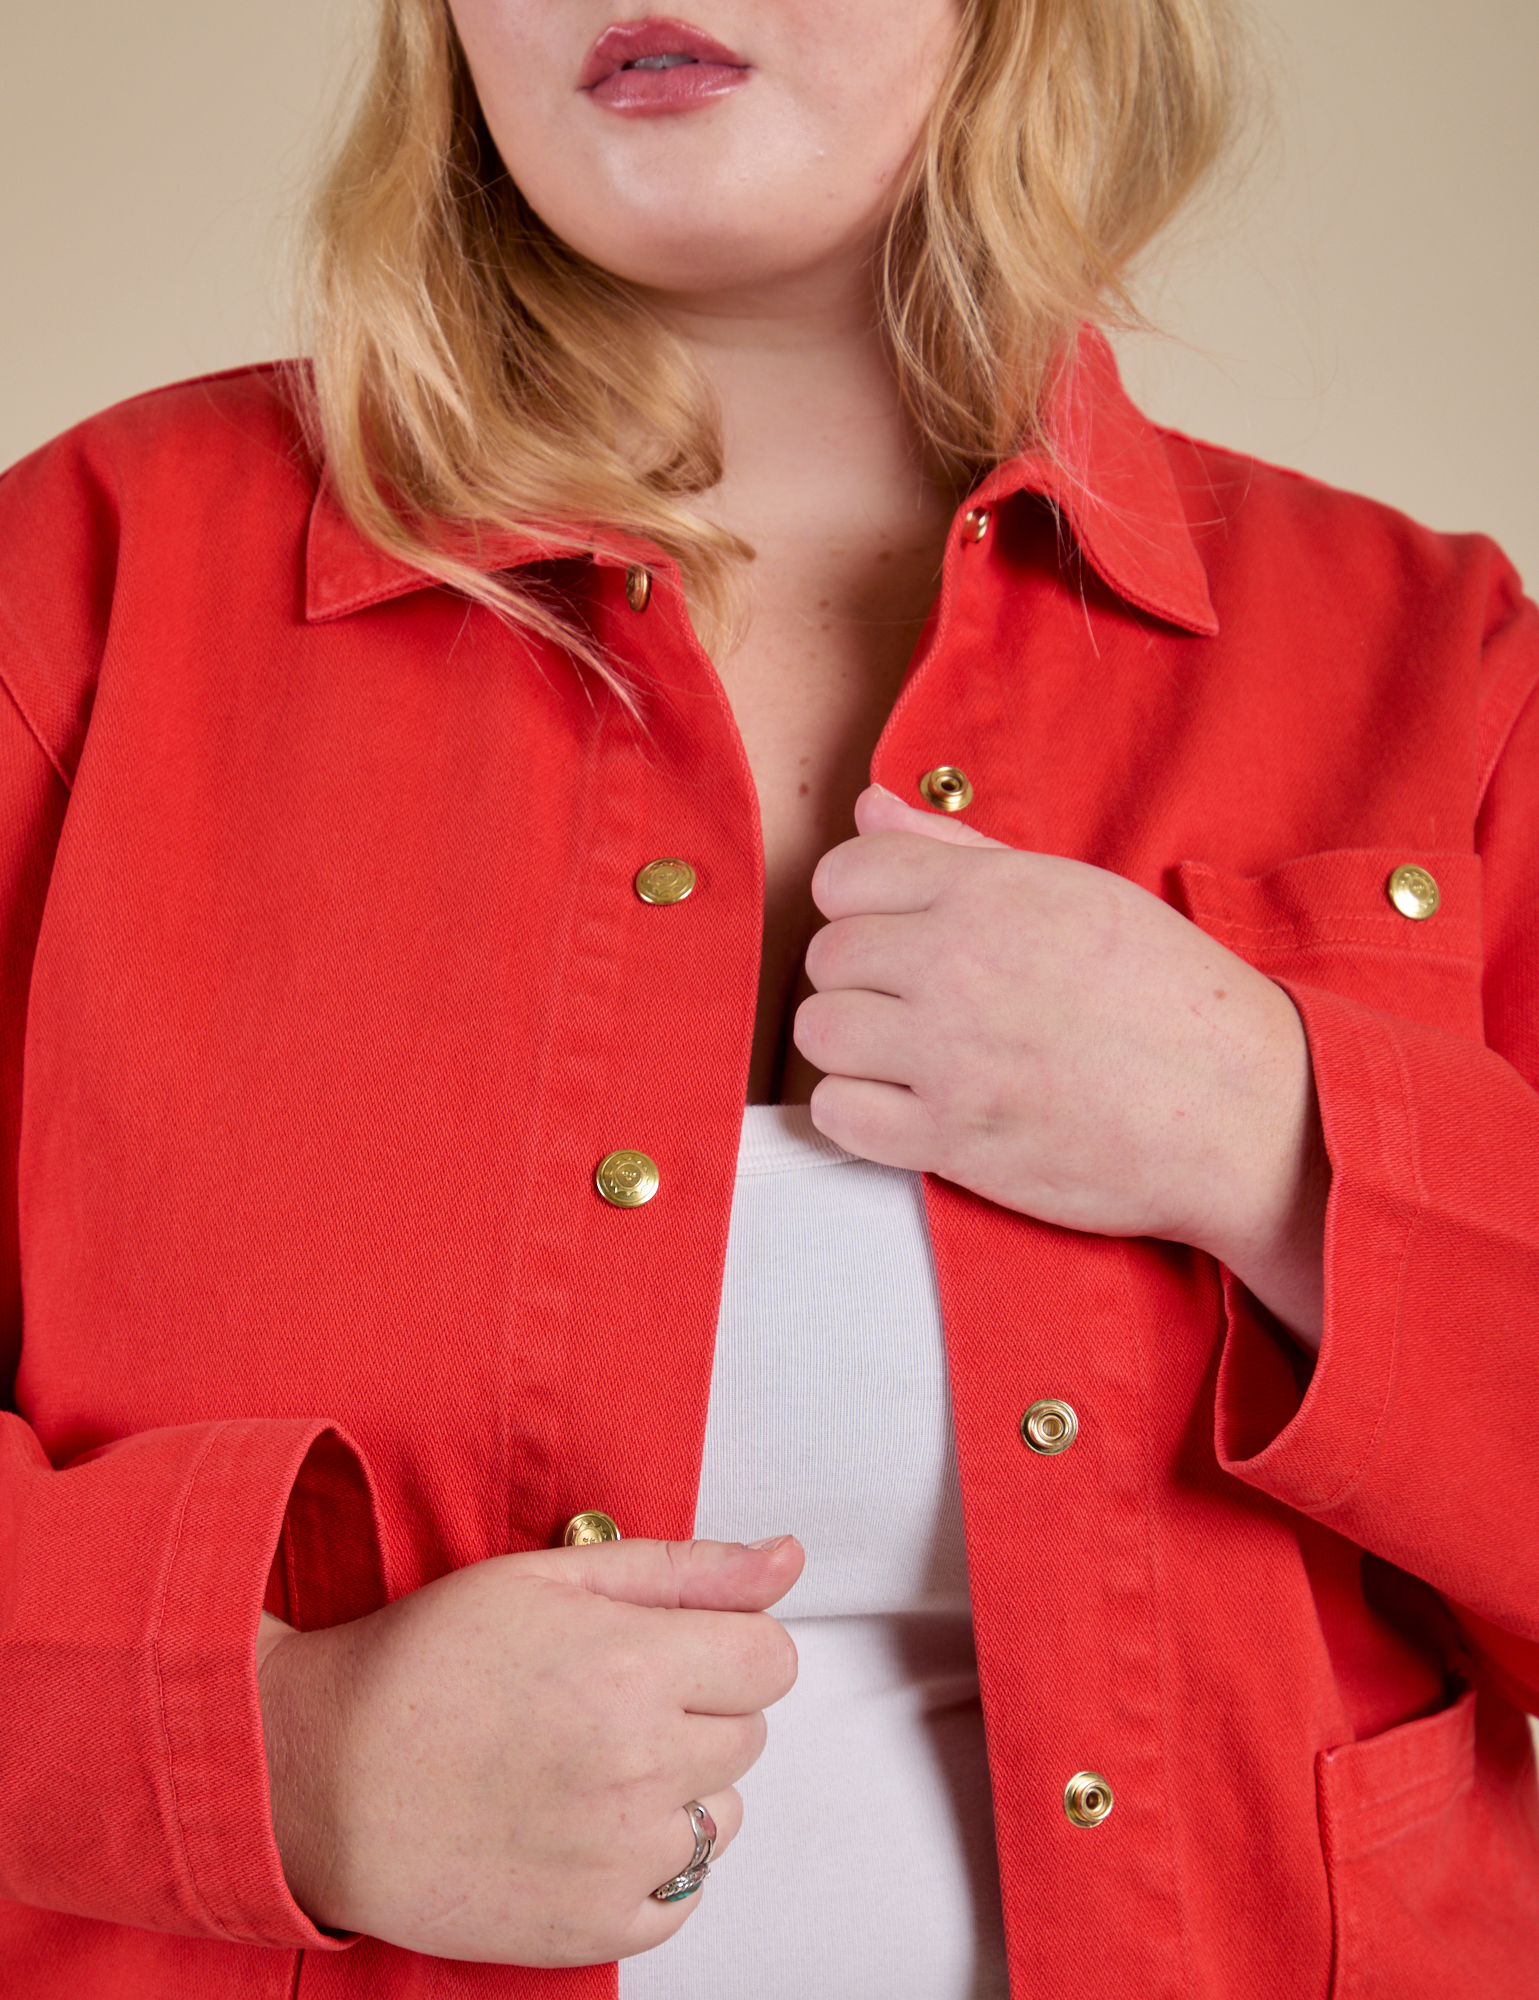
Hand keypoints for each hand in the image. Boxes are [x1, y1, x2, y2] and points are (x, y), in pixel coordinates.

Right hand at [256, 1534, 802, 1964]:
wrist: (318, 1776)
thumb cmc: (424, 1663)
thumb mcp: (550, 1576)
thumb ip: (683, 1569)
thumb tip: (785, 1560)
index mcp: (634, 1667)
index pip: (771, 1659)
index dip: (727, 1643)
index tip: (674, 1647)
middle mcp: (640, 1767)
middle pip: (749, 1733)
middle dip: (698, 1707)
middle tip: (607, 1696)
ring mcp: (619, 1858)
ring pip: (723, 1814)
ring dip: (679, 1787)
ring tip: (587, 1761)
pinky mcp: (594, 1928)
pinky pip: (685, 1895)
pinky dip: (650, 1863)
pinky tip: (583, 1823)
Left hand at [795, 787, 1327, 1347]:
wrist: (1242, 1107)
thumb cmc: (1169, 997)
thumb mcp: (1074, 893)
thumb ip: (960, 852)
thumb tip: (870, 808)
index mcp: (991, 892)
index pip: (845, 875)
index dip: (859, 908)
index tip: (896, 939)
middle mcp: (961, 962)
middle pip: (827, 955)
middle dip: (861, 980)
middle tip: (915, 1006)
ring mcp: (952, 1053)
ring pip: (819, 1031)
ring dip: (852, 1047)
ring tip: (907, 1057)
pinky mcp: (953, 1137)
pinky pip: (836, 1114)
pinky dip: (856, 1116)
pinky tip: (903, 1109)